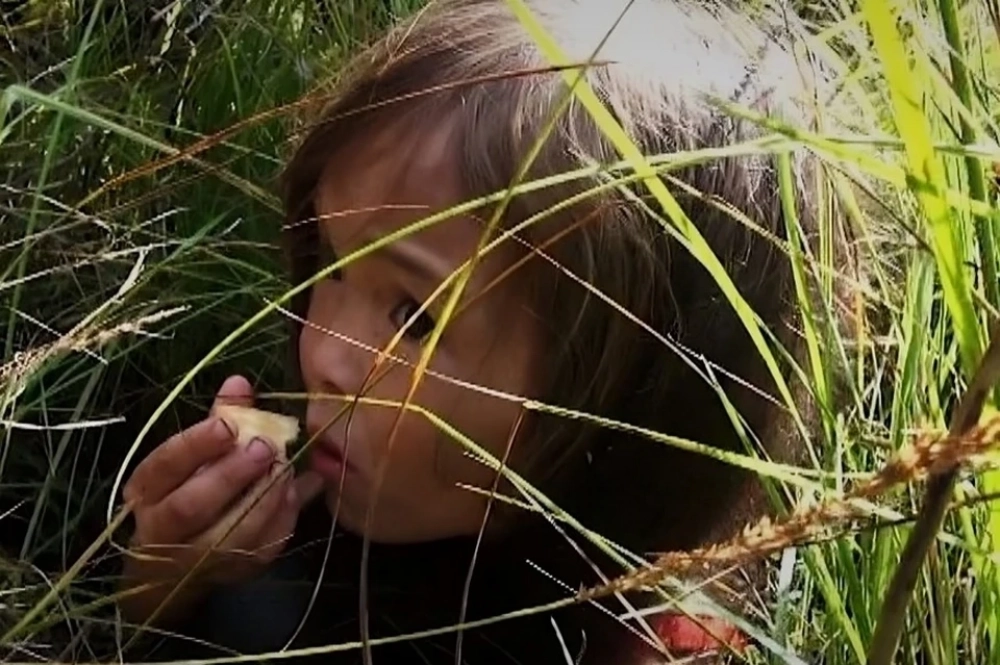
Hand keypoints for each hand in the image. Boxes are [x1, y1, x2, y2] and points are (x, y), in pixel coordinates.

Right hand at [119, 375, 322, 623]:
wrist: (170, 569)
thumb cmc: (183, 492)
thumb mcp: (191, 457)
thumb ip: (218, 420)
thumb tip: (240, 381)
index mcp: (147, 489)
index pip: (164, 466)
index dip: (196, 445)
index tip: (227, 427)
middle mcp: (162, 528)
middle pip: (191, 506)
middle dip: (230, 475)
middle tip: (264, 448)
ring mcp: (196, 558)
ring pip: (227, 535)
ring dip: (262, 499)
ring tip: (285, 469)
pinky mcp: (230, 574)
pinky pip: (259, 550)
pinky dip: (281, 520)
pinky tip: (296, 493)